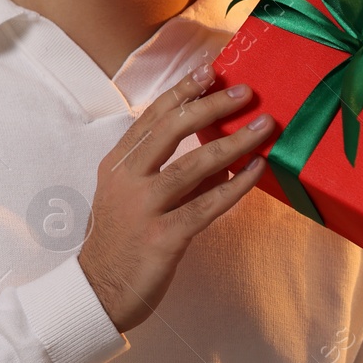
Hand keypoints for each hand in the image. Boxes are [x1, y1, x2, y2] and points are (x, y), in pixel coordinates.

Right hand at [78, 64, 272, 332]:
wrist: (98, 291)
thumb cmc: (120, 242)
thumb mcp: (133, 198)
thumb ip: (170, 173)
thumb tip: (222, 154)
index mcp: (117, 165)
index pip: (151, 118)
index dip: (181, 92)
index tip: (208, 71)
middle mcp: (127, 180)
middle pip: (170, 130)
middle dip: (209, 105)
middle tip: (243, 90)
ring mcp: (144, 207)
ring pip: (194, 164)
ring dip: (234, 142)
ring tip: (264, 126)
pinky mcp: (163, 236)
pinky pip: (207, 205)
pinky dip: (236, 186)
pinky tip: (257, 171)